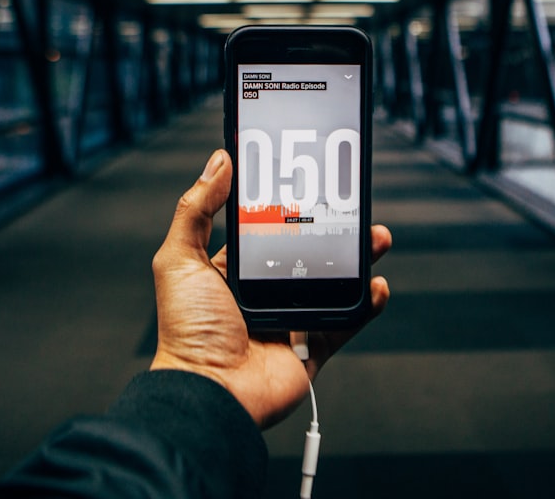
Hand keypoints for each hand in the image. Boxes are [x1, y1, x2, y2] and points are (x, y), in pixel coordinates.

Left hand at [150, 149, 390, 427]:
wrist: (211, 392)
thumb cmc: (187, 333)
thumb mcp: (179, 259)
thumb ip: (195, 209)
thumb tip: (217, 162)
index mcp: (231, 273)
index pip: (266, 231)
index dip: (288, 209)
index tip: (310, 185)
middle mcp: (262, 294)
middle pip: (308, 253)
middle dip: (333, 229)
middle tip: (352, 207)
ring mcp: (290, 320)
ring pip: (334, 283)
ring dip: (359, 259)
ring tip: (375, 238)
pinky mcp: (313, 347)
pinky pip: (347, 321)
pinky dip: (366, 304)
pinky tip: (375, 285)